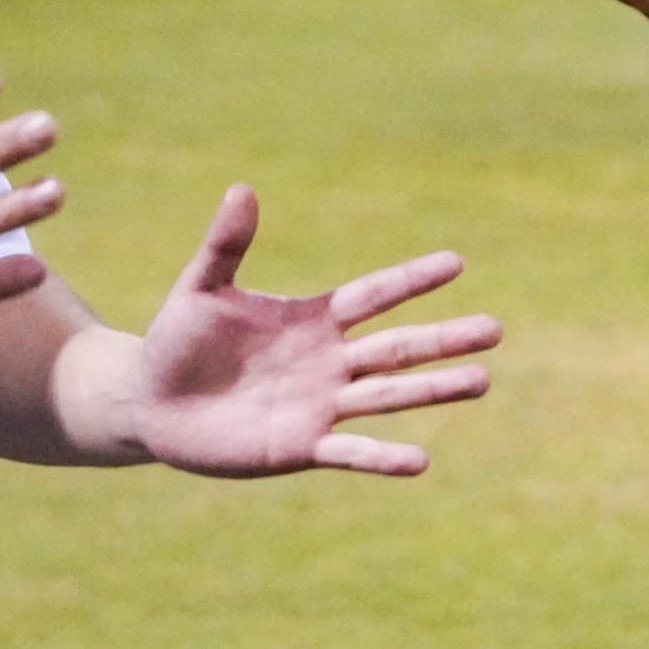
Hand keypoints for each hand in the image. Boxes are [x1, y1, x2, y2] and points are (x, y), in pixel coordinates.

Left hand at [118, 187, 500, 478]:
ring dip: (434, 390)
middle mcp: (330, 362)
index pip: (374, 295)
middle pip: (398, 348)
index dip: (412, 280)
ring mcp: (320, 405)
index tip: (456, 263)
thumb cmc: (178, 341)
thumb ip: (227, 244)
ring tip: (483, 381)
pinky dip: (384, 457)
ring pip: (389, 395)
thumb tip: (242, 188)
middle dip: (446, 339)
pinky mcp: (301, 447)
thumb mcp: (201, 288)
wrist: (152, 404)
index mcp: (314, 319)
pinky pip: (350, 450)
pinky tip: (421, 460)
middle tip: (496, 329)